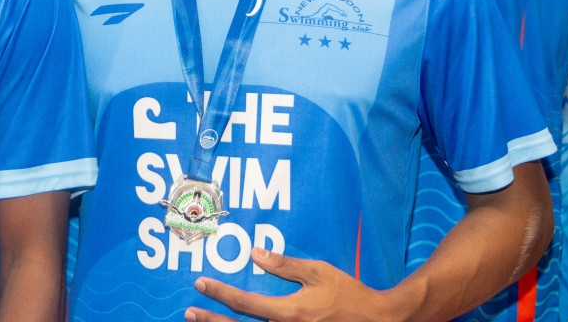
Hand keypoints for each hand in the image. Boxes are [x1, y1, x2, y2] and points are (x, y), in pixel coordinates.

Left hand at [186, 247, 394, 321]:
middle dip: (211, 321)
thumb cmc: (348, 295)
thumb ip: (285, 265)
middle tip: (190, 313)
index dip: (220, 293)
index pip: (245, 303)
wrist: (376, 321)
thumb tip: (256, 253)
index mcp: (290, 312)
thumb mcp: (318, 272)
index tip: (202, 283)